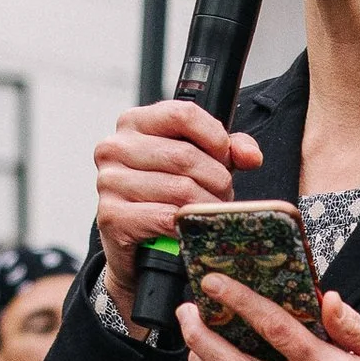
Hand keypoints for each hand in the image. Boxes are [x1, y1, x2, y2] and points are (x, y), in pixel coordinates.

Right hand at [92, 97, 263, 328]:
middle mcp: (115, 147)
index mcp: (134, 122)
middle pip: (184, 155)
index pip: (182, 114)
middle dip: (216, 179)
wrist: (137, 247)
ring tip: (210, 213)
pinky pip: (164, 217)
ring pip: (179, 188)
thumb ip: (227, 150)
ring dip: (206, 205)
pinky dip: (186, 226)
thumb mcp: (199, 163)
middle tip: (224, 195)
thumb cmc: (166, 196)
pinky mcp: (111, 215)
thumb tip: (250, 155)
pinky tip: (191, 229)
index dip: (214, 137)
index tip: (225, 158)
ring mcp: (109, 181)